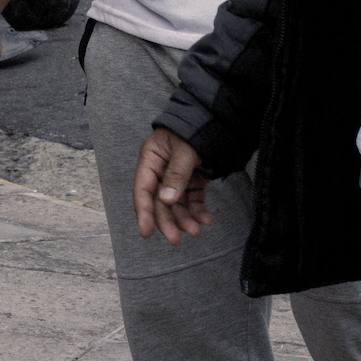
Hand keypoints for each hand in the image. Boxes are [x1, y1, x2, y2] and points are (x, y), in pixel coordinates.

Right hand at [133, 128, 214, 243]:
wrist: (217, 120)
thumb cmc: (195, 128)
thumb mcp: (185, 149)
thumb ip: (176, 174)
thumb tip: (167, 200)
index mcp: (151, 158)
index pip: (143, 189)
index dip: (144, 212)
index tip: (146, 232)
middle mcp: (161, 170)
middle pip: (160, 201)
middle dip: (168, 221)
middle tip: (176, 240)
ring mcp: (177, 177)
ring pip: (177, 205)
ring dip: (185, 219)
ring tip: (197, 230)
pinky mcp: (193, 181)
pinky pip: (192, 200)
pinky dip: (198, 211)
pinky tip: (207, 220)